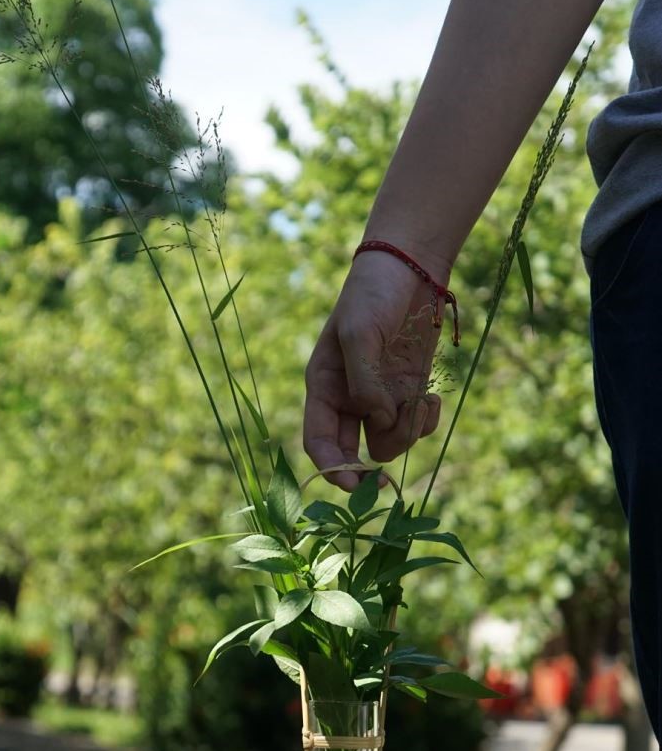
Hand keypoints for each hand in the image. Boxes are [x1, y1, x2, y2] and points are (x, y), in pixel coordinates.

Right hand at [303, 247, 452, 490]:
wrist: (411, 267)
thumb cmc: (374, 293)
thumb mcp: (360, 332)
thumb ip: (364, 381)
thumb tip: (377, 420)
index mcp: (324, 387)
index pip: (319, 441)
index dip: (331, 468)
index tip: (352, 484)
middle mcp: (349, 399)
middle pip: (351, 452)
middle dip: (367, 470)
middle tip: (384, 484)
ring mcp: (381, 397)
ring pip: (387, 443)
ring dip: (405, 434)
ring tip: (420, 405)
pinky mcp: (410, 391)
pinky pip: (415, 425)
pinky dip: (425, 420)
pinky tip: (432, 399)